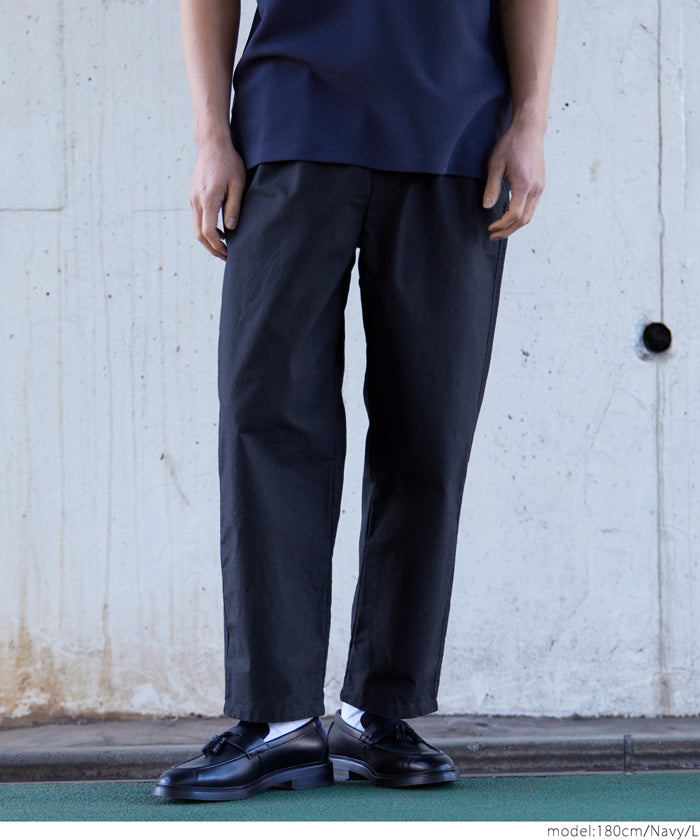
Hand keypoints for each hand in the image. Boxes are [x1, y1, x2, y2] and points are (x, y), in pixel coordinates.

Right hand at [189, 138, 246, 258]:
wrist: (212, 145)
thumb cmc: (229, 163)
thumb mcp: (238, 185)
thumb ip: (234, 208)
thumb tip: (231, 229)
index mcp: (207, 200)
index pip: (208, 232)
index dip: (218, 247)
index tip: (228, 253)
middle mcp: (196, 201)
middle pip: (199, 234)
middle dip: (212, 248)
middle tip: (225, 256)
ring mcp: (192, 198)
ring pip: (196, 227)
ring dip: (208, 240)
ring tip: (223, 247)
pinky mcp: (193, 196)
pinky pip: (197, 218)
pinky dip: (206, 229)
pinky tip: (219, 231)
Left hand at [482, 121, 545, 240]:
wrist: (529, 130)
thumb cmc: (511, 144)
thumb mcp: (495, 165)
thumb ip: (492, 188)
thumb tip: (487, 207)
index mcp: (525, 184)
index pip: (514, 214)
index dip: (502, 225)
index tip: (490, 228)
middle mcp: (536, 188)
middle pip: (524, 220)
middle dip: (507, 230)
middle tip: (493, 235)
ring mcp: (540, 187)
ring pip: (529, 215)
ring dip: (514, 225)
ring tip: (499, 229)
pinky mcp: (540, 185)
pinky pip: (531, 207)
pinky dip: (520, 216)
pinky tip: (509, 217)